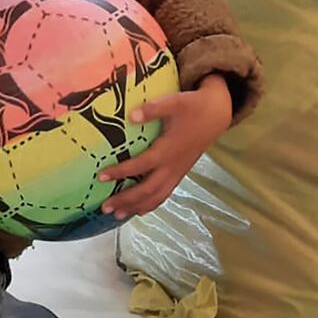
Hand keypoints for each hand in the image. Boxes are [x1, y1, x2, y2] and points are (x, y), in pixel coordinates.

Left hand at [99, 74, 232, 220]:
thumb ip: (153, 109)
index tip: (101, 176)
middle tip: (105, 207)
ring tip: (118, 215)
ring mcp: (177, 172)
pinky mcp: (180, 173)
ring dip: (136, 207)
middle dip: (126, 200)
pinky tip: (139, 211)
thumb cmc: (193, 107)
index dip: (121, 172)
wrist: (216, 115)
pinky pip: (165, 194)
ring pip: (157, 196)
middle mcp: (172, 166)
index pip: (141, 165)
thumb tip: (131, 116)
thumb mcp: (174, 102)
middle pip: (148, 190)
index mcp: (168, 150)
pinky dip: (151, 204)